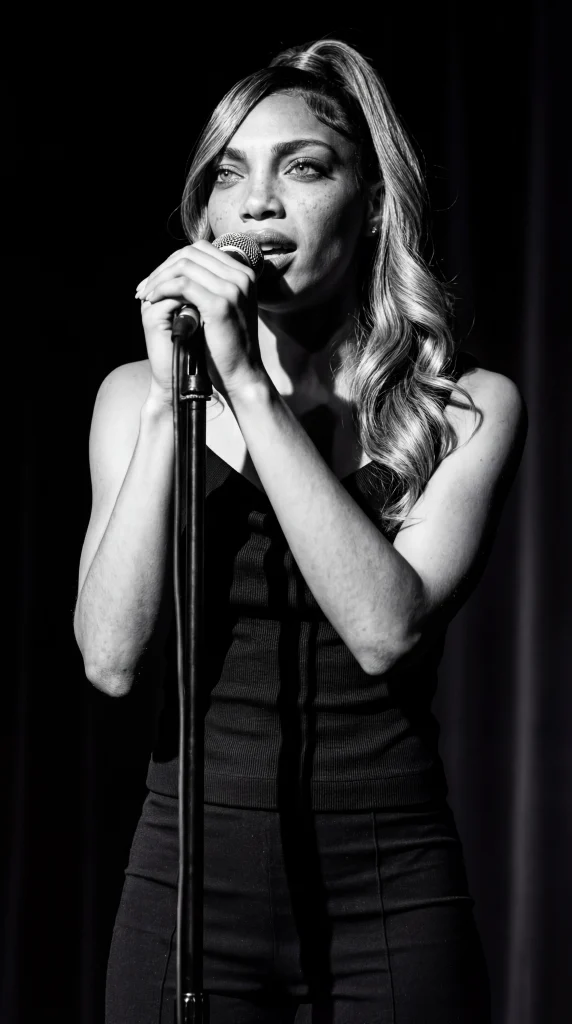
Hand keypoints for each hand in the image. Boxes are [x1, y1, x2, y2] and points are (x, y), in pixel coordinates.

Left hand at [135, 239, 264, 402]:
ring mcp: (233, 289)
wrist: (242, 374)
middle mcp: (242, 276)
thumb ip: (209, 286)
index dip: (173, 261)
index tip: (155, 280)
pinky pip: (182, 286)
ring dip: (158, 279)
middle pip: (190, 254)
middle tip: (145, 288)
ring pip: (183, 266)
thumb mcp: (223, 307)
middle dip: (162, 268)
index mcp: (244, 274)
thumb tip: (177, 270)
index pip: (200, 250)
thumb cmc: (228, 345)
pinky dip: (162, 290)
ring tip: (145, 295)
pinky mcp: (220, 304)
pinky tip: (152, 301)